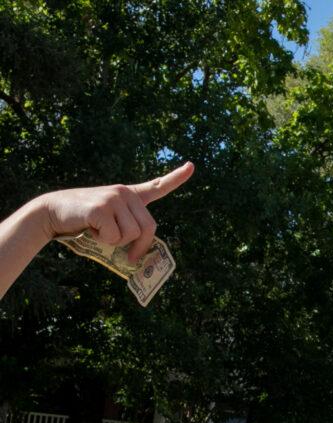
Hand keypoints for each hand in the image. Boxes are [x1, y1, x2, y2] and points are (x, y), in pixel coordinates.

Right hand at [37, 162, 193, 261]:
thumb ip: (127, 228)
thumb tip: (140, 255)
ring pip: (132, 235)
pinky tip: (90, 228)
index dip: (176, 178)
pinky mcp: (101, 208)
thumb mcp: (110, 220)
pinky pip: (114, 237)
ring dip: (115, 242)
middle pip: (149, 228)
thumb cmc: (83, 220)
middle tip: (129, 256)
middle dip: (140, 247)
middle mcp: (124, 193)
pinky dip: (102, 240)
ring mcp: (113, 198)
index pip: (158, 186)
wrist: (51, 212)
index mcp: (129, 195)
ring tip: (99, 231)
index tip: (192, 166)